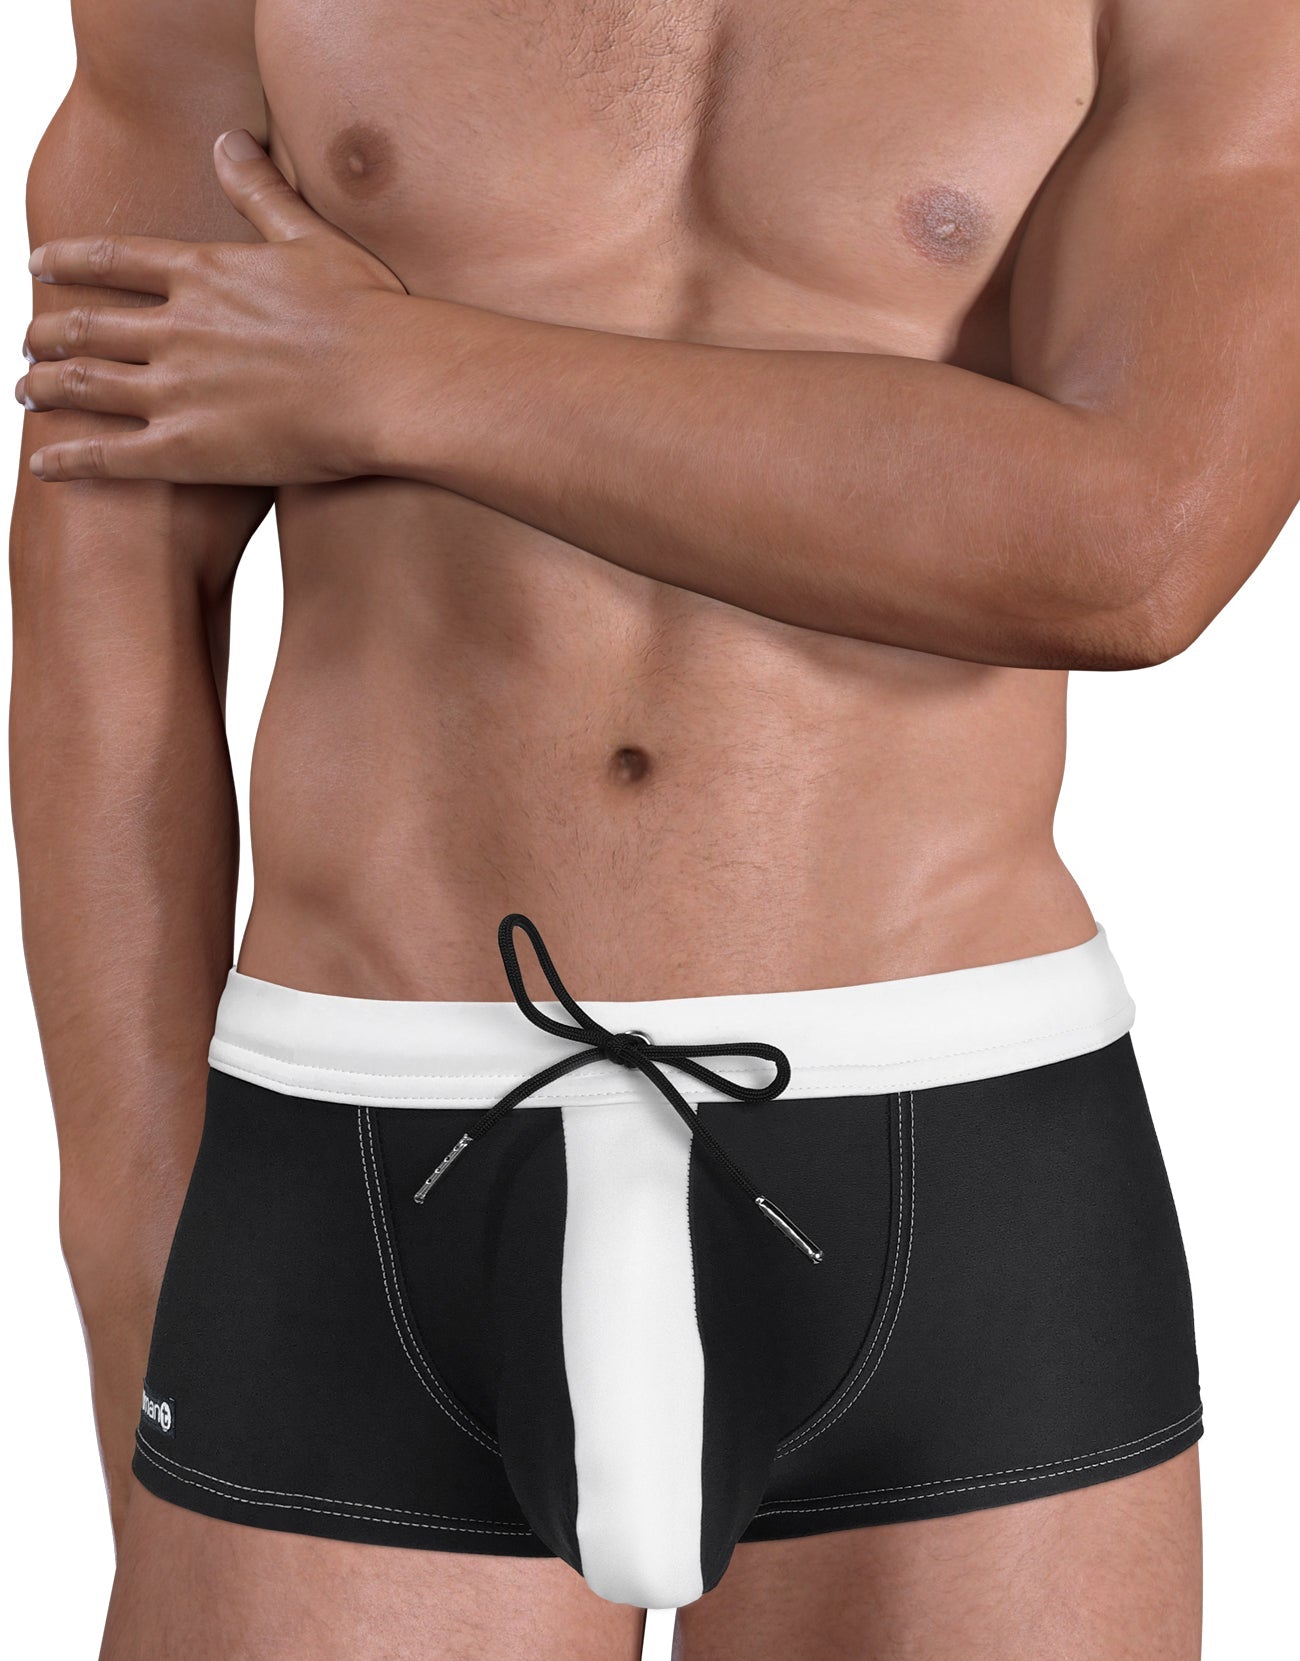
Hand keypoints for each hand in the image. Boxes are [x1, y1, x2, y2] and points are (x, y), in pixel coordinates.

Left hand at [18, 130, 408, 484]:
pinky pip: (109, 455)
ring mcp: (176, 389)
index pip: (113, 260)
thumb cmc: (370, 315)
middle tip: (29, 341)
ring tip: (24, 392)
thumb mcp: (313, 238)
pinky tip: (42, 463)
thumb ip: (261, 192)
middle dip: (48, 332)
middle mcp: (176, 327)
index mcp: (204, 274)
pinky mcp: (188, 450)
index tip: (38, 265)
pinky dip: (67, 459)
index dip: (69, 262)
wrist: (390, 384)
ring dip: (45, 387)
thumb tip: (228, 138)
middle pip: (88, 325)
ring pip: (85, 384)